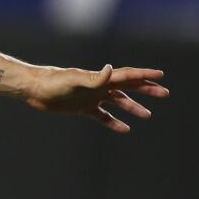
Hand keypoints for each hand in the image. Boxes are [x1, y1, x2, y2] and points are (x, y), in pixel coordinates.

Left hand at [26, 65, 168, 133]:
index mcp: (100, 78)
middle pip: (128, 86)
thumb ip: (94, 78)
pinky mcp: (82, 108)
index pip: (127, 75)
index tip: (162, 75)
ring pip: (117, 102)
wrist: (34, 89)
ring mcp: (91, 97)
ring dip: (132, 107)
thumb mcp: (74, 80)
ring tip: (147, 115)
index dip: (144, 74)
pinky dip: (113, 122)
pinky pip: (102, 116)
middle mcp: (98, 86)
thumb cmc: (53, 82)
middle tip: (164, 93)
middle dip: (146, 89)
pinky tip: (124, 129)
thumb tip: (110, 69)